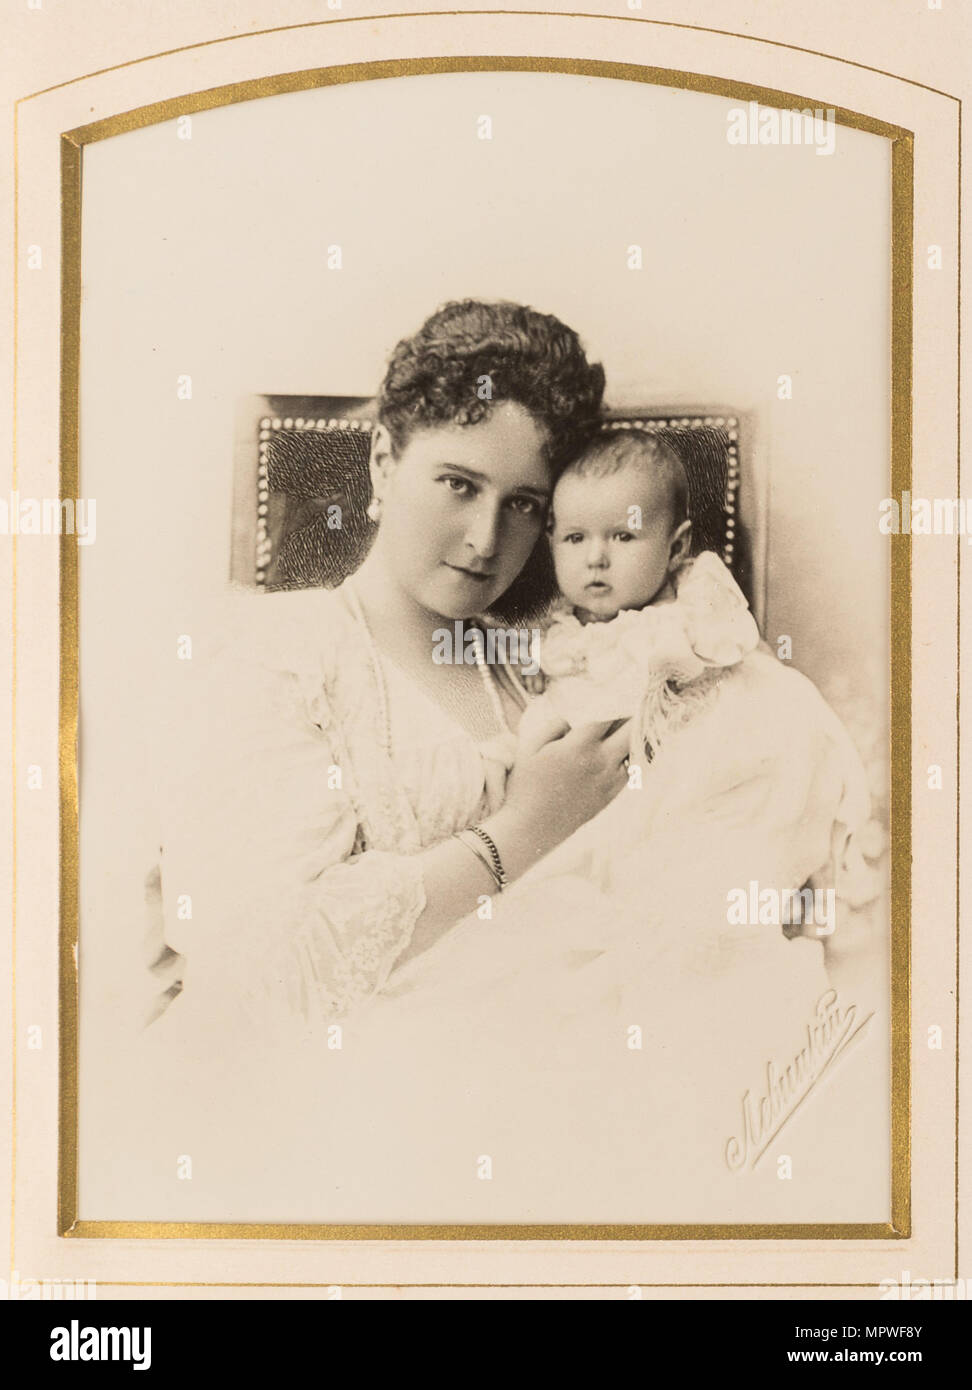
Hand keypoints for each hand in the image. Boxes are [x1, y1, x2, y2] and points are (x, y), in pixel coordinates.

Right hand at [484, 708, 629, 875]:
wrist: (531, 828)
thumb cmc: (525, 786)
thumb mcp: (530, 747)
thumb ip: (554, 725)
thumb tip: (573, 717)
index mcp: (579, 746)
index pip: (608, 715)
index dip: (615, 700)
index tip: (617, 692)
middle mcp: (600, 762)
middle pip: (631, 731)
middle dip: (632, 715)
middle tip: (631, 704)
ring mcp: (608, 781)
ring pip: (633, 752)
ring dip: (631, 737)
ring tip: (627, 726)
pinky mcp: (610, 796)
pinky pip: (629, 772)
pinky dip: (627, 759)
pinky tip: (619, 752)